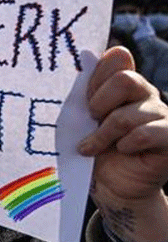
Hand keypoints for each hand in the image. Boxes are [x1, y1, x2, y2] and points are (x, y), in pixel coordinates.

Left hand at [78, 46, 167, 241]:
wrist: (111, 185)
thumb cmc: (93, 149)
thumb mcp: (81, 119)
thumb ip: (86, 91)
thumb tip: (88, 55)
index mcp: (125, 84)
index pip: (115, 60)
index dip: (95, 78)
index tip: (83, 100)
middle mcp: (146, 95)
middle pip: (125, 79)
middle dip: (99, 103)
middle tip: (90, 120)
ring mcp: (161, 115)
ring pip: (129, 114)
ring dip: (103, 134)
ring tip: (91, 148)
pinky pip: (146, 134)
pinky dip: (126, 144)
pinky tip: (122, 151)